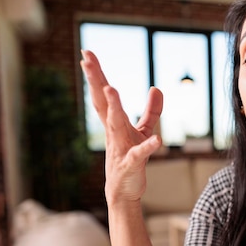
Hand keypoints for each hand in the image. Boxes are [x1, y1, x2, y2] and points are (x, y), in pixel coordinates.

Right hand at [79, 50, 162, 205]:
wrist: (124, 192)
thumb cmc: (130, 159)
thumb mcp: (143, 132)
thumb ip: (150, 111)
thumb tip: (156, 88)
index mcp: (114, 123)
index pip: (102, 96)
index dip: (96, 75)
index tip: (87, 53)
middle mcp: (113, 133)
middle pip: (103, 104)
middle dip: (95, 82)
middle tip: (86, 60)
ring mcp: (120, 148)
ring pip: (115, 125)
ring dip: (114, 108)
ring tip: (111, 89)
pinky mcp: (131, 164)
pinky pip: (139, 154)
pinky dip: (148, 147)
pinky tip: (159, 141)